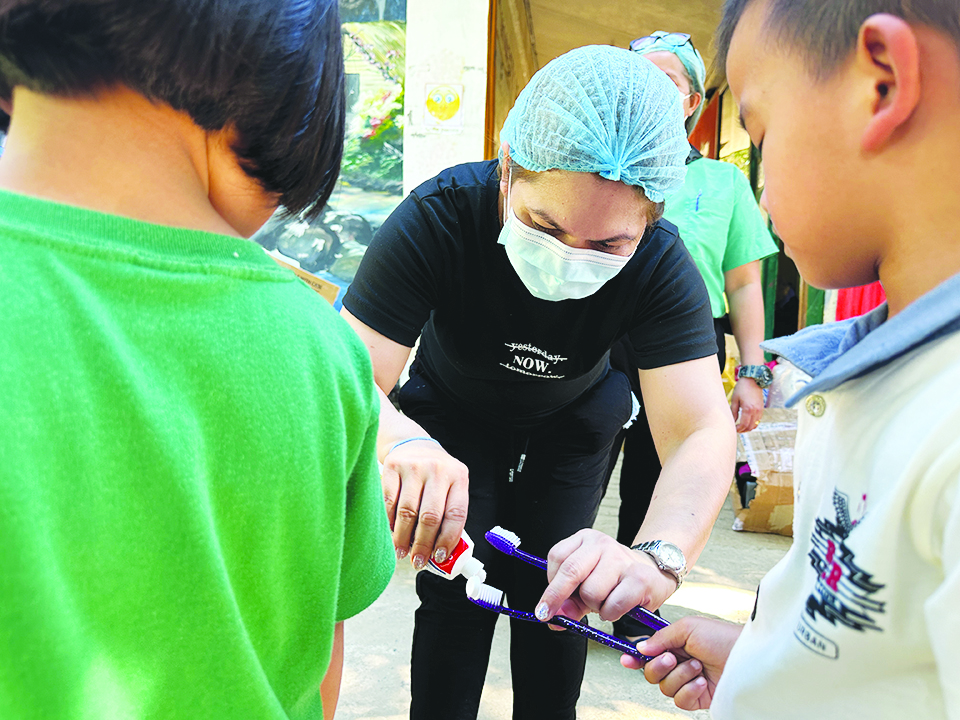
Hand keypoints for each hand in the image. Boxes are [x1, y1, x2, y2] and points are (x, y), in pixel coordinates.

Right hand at [380, 438, 468, 569]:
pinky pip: (389, 501)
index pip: (456, 514)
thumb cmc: (435, 475)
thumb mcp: (450, 487)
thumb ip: (448, 514)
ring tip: (402, 551)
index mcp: (458, 477)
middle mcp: (438, 470)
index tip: (439, 557)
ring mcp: (414, 466)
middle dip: (423, 544)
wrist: (413, 444)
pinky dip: (389, 521)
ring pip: (408, 512)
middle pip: (430, 516)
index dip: (447, 539)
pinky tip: (391, 532)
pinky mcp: (393, 466)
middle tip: (417, 561)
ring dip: (403, 537)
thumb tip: (439, 553)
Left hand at [534, 529, 677, 624]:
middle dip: (556, 597)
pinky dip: (610, 614)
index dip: (550, 583)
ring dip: (593, 607)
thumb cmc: (615, 580)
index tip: (547, 602)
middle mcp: (602, 544)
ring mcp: (621, 559)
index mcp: (586, 539)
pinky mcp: (639, 578)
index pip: (557, 557)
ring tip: (604, 602)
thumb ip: (569, 601)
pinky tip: (616, 608)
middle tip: (547, 615)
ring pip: (590, 592)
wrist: (654, 574)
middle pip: (570, 571)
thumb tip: (552, 618)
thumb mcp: (587, 585)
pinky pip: (612, 605)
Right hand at [623, 616, 741, 710]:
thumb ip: (661, 637)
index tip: (626, 659)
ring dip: (679, 676)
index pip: (650, 652)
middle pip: (651, 673)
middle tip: (672, 658)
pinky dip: (688, 690)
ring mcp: (689, 681)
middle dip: (658, 666)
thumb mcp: (688, 628)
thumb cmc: (722, 637)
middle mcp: (680, 663)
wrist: (747, 659)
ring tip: (698, 667)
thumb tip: (641, 648)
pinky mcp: (698, 698)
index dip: (635, 657)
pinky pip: (679, 701)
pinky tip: (702, 682)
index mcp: (676, 644)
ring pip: (664, 688)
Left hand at [730, 378, 763, 432]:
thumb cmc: (741, 388)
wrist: (753, 380)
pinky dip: (752, 423)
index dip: (738, 429)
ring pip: (755, 425)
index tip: (733, 429)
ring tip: (741, 427)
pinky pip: (758, 420)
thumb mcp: (734, 399)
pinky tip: (746, 422)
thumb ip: (733, 412)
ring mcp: (760, 410)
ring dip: (748, 428)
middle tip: (736, 430)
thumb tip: (732, 421)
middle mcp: (756, 411)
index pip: (744, 424)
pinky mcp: (762, 409)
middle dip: (743, 430)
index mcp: (748, 409)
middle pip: (750, 427)